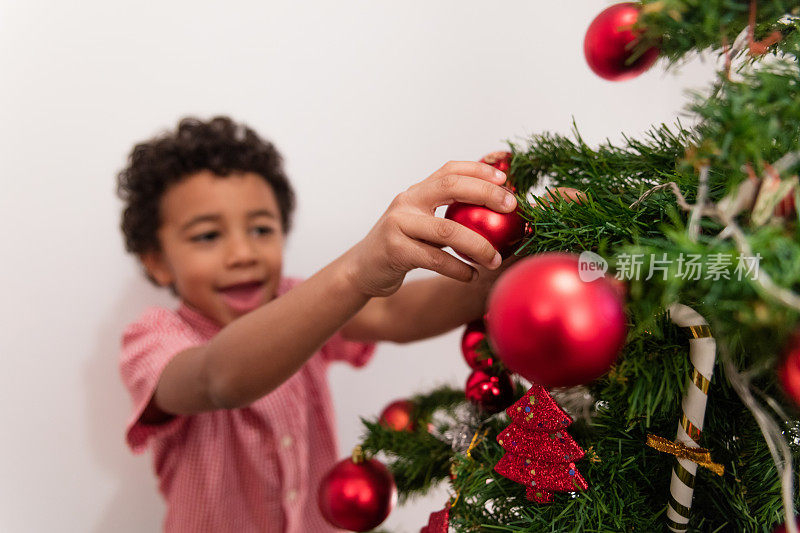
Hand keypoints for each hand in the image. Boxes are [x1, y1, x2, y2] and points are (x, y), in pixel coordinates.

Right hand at [343, 161, 517, 297]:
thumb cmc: (400, 249)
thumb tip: (494, 215)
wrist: (361, 270)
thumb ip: (447, 217)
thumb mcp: (420, 225)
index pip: (449, 170)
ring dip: (478, 245)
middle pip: (450, 187)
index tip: (505, 178)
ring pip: (447, 230)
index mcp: (416, 193)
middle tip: (511, 207)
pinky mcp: (394, 250)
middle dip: (485, 193)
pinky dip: (458, 268)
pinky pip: (435, 259)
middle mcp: (406, 202)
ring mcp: (398, 225)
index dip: (479, 169)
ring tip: (495, 259)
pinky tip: (472, 275)